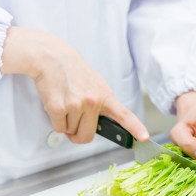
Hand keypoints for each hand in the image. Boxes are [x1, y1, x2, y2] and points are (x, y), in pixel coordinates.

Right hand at [1, 27, 147, 143]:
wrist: (52, 57)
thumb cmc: (74, 72)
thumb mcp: (96, 85)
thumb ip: (101, 104)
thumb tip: (99, 124)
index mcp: (106, 96)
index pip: (125, 115)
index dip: (136, 128)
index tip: (144, 138)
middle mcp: (94, 102)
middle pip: (87, 136)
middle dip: (78, 134)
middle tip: (73, 122)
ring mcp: (77, 105)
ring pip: (70, 132)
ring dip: (66, 123)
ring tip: (65, 103)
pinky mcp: (59, 108)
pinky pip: (59, 128)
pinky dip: (56, 121)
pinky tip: (56, 104)